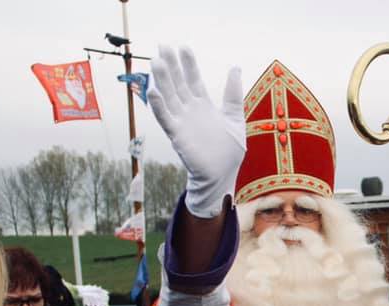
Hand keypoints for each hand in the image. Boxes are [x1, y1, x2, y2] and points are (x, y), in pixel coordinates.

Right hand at [148, 45, 245, 217]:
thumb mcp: (235, 118)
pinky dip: (159, 106)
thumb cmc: (229, 152)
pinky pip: (166, 119)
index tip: (183, 46)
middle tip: (163, 45)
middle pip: (178, 83)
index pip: (194, 79)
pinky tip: (153, 91)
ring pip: (170, 97)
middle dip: (172, 65)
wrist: (222, 176)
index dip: (188, 64)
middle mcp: (190, 111)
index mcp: (204, 106)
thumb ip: (233, 94)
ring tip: (157, 61)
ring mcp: (183, 122)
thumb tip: (235, 67)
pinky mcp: (178, 136)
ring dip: (162, 80)